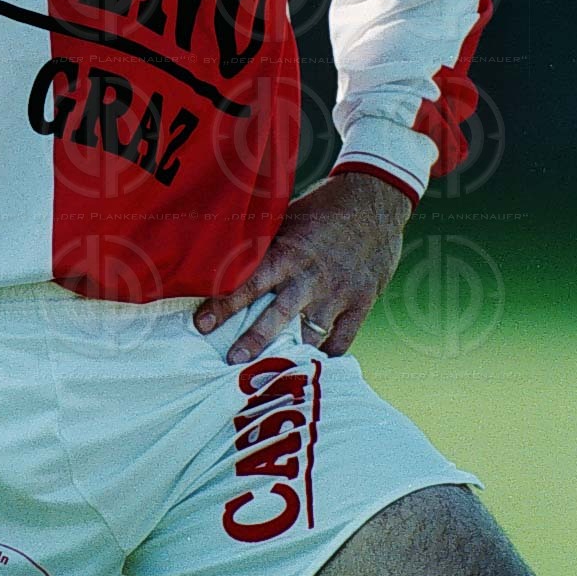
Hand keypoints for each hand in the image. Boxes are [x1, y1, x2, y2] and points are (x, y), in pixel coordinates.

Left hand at [193, 172, 413, 362]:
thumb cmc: (323, 208)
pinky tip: (311, 364)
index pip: (248, 282)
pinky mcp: (361, 302)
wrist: (374, 200)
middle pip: (276, 315)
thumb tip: (223, 252)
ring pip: (310, 334)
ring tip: (273, 375)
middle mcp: (310, 276)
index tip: (201, 324)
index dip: (223, 305)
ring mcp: (337, 293)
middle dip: (254, 340)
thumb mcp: (288, 216)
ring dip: (291, 354)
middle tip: (232, 362)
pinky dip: (327, 354)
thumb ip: (263, 241)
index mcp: (287, 252)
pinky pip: (342, 339)